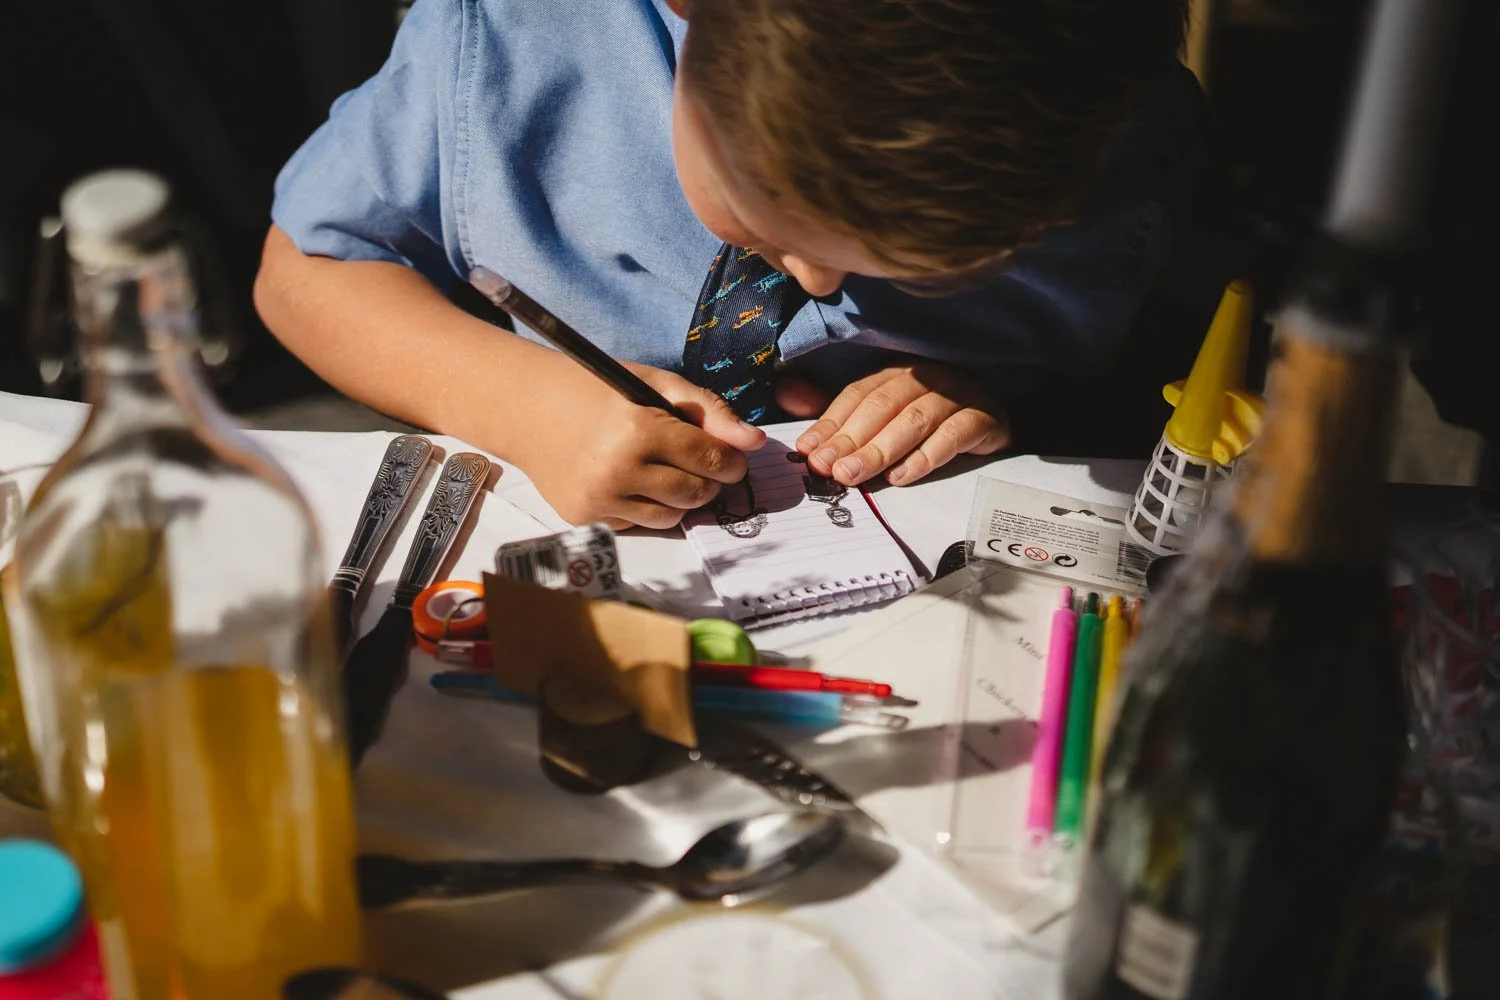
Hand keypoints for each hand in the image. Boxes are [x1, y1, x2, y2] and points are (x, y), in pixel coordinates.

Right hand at [510, 354, 763, 529]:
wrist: (525, 408)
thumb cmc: (594, 389)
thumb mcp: (653, 384)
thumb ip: (707, 411)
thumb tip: (754, 442)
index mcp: (638, 430)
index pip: (710, 460)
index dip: (731, 461)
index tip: (734, 460)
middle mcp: (617, 470)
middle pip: (695, 494)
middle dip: (709, 482)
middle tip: (702, 464)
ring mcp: (598, 499)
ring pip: (670, 517)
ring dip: (680, 498)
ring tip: (666, 471)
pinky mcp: (584, 517)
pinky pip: (636, 523)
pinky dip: (644, 506)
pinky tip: (629, 480)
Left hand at [777, 361, 1009, 486]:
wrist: (998, 422)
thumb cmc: (932, 421)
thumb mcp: (882, 414)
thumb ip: (837, 411)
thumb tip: (786, 395)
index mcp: (896, 372)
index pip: (857, 395)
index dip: (829, 422)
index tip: (807, 450)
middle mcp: (925, 376)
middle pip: (882, 406)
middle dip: (850, 439)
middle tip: (826, 468)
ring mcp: (957, 394)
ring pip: (913, 420)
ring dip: (880, 450)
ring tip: (854, 475)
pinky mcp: (984, 417)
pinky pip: (953, 436)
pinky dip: (926, 457)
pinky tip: (902, 477)